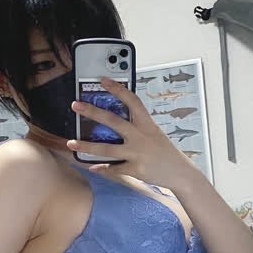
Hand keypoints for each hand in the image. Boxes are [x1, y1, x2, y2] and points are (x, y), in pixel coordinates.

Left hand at [67, 78, 194, 187]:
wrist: (180, 172)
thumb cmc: (165, 152)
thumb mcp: (154, 133)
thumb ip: (137, 127)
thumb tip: (115, 122)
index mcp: (147, 123)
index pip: (132, 100)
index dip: (117, 88)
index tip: (103, 80)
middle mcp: (141, 136)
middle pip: (113, 121)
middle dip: (92, 112)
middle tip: (76, 105)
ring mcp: (137, 153)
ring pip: (107, 148)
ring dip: (87, 145)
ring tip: (71, 142)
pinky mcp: (136, 169)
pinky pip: (114, 169)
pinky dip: (102, 168)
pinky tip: (92, 167)